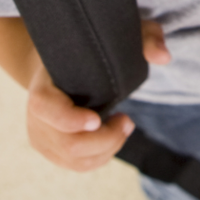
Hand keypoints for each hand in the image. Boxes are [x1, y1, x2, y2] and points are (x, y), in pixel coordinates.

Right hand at [24, 20, 171, 170]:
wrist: (58, 64)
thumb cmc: (90, 49)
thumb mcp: (119, 34)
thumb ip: (145, 38)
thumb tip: (163, 57)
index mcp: (41, 86)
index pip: (44, 108)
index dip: (69, 119)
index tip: (97, 120)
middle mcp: (35, 116)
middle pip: (68, 145)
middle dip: (106, 140)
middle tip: (126, 121)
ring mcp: (40, 136)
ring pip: (75, 160)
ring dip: (107, 149)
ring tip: (123, 126)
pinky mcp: (51, 150)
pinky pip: (77, 166)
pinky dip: (102, 156)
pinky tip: (112, 137)